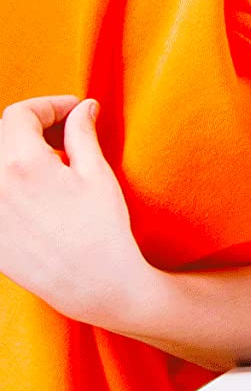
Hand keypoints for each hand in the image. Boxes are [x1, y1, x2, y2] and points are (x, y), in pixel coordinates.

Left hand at [0, 96, 154, 332]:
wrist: (90, 285)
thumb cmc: (101, 228)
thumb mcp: (96, 173)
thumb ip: (81, 133)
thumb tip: (82, 108)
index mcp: (21, 166)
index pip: (19, 114)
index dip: (49, 105)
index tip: (76, 112)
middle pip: (1, 135)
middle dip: (33, 126)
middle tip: (66, 135)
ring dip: (18, 152)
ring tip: (53, 163)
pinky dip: (10, 181)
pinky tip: (39, 190)